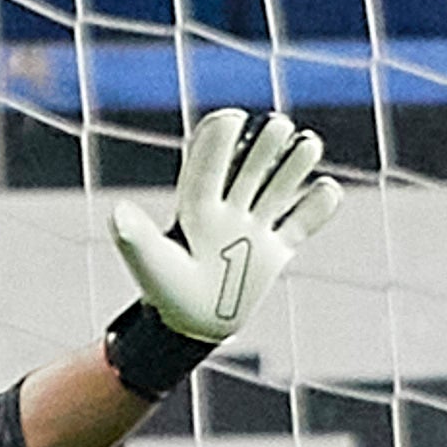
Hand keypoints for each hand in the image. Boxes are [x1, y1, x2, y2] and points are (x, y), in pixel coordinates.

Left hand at [110, 110, 341, 344]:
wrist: (192, 329)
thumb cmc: (165, 294)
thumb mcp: (149, 263)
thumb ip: (135, 237)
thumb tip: (118, 213)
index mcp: (197, 208)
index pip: (210, 165)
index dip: (219, 139)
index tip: (233, 118)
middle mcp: (226, 213)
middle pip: (249, 169)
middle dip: (265, 146)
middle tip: (278, 125)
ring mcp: (252, 231)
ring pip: (277, 189)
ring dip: (293, 166)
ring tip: (308, 142)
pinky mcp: (273, 253)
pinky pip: (299, 226)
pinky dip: (316, 209)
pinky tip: (328, 189)